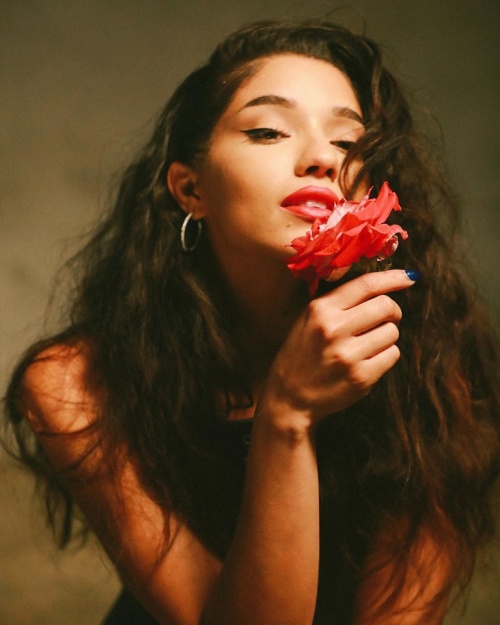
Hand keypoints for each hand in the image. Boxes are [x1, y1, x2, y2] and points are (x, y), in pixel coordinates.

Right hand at [260, 270, 415, 430]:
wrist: (290, 397)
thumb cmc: (301, 354)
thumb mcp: (308, 319)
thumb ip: (339, 301)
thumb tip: (382, 283)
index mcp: (320, 309)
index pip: (366, 284)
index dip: (393, 278)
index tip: (408, 277)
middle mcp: (334, 329)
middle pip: (386, 306)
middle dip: (392, 311)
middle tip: (385, 318)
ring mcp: (349, 355)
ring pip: (392, 331)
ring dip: (387, 335)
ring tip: (369, 343)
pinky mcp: (362, 377)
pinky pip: (392, 355)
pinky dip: (386, 355)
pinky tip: (369, 359)